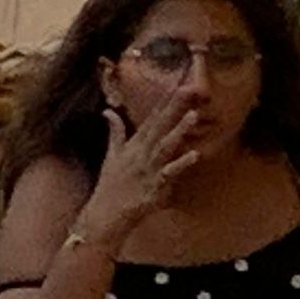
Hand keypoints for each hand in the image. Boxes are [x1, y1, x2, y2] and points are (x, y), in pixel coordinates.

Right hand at [79, 89, 202, 248]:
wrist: (105, 214)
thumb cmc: (110, 186)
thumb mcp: (111, 156)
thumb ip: (115, 132)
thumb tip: (107, 112)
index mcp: (134, 145)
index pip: (152, 119)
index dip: (166, 101)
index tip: (179, 84)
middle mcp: (141, 154)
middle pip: (160, 127)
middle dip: (174, 108)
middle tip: (188, 88)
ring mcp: (148, 169)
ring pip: (165, 146)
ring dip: (178, 130)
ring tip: (192, 115)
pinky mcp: (153, 186)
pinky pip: (169, 174)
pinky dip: (181, 165)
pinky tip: (194, 154)